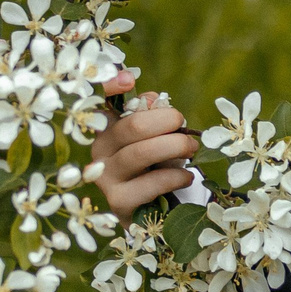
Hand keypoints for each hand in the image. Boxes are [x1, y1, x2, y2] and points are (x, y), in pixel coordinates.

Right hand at [85, 69, 200, 220]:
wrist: (152, 211)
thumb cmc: (155, 166)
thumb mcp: (156, 138)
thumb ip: (154, 116)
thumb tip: (155, 100)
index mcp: (107, 128)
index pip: (99, 101)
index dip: (109, 87)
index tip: (129, 80)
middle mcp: (99, 149)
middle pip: (132, 126)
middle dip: (167, 123)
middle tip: (188, 132)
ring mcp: (105, 176)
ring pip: (139, 153)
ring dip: (174, 148)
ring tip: (191, 150)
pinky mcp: (118, 202)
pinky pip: (150, 183)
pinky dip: (174, 176)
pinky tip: (187, 176)